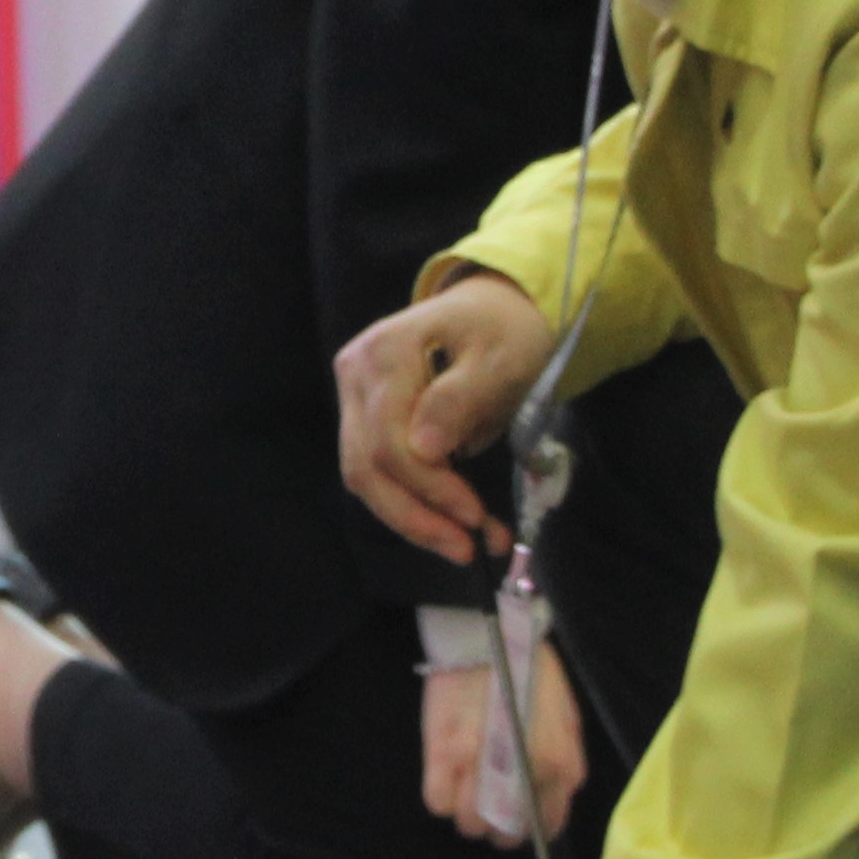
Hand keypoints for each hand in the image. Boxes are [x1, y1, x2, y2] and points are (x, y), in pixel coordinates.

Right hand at [335, 273, 554, 563]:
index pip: (390, 439)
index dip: (429, 486)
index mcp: (385, 352)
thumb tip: (426, 450)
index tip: (476, 517)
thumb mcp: (500, 357)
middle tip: (466, 550)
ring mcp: (354, 396)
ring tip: (460, 547)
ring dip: (411, 519)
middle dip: (416, 515)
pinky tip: (444, 523)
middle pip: (366, 463)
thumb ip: (461, 398)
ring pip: (363, 475)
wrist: (496, 308)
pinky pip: (375, 471)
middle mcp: (355, 374)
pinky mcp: (364, 417)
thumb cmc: (505, 330)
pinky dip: (410, 504)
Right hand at [419, 644, 587, 840]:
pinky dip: (439, 797)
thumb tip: (545, 795)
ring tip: (461, 790)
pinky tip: (443, 777)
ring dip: (463, 815)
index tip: (512, 817)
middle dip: (492, 826)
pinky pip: (437, 803)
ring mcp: (482, 766)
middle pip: (503, 833)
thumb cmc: (528, 670)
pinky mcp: (443, 753)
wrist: (487, 633)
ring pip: (468, 824)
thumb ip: (562, 761)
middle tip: (482, 804)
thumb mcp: (565, 716)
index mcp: (562, 766)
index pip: (545, 827)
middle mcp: (525, 774)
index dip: (525, 827)